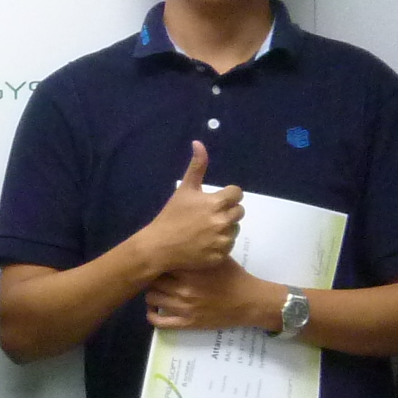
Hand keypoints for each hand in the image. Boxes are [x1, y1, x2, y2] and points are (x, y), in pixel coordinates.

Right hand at [129, 141, 242, 271]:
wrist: (158, 247)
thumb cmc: (171, 216)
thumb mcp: (184, 189)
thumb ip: (196, 166)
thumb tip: (199, 143)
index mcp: (216, 202)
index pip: (237, 194)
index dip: (227, 196)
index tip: (215, 201)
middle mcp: (223, 221)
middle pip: (239, 211)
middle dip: (227, 211)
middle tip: (209, 216)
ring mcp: (222, 240)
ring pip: (234, 229)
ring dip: (224, 228)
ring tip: (205, 231)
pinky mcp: (220, 255)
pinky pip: (228, 246)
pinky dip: (219, 245)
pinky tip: (204, 243)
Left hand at [145, 258, 281, 332]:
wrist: (250, 301)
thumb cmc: (234, 277)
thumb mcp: (217, 258)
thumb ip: (198, 252)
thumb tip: (179, 242)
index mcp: (191, 271)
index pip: (160, 264)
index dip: (157, 262)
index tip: (158, 261)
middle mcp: (184, 288)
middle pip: (152, 280)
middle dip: (152, 277)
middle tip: (156, 276)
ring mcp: (184, 307)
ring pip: (151, 299)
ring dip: (152, 294)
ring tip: (157, 291)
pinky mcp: (187, 323)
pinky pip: (159, 321)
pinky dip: (152, 315)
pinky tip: (154, 309)